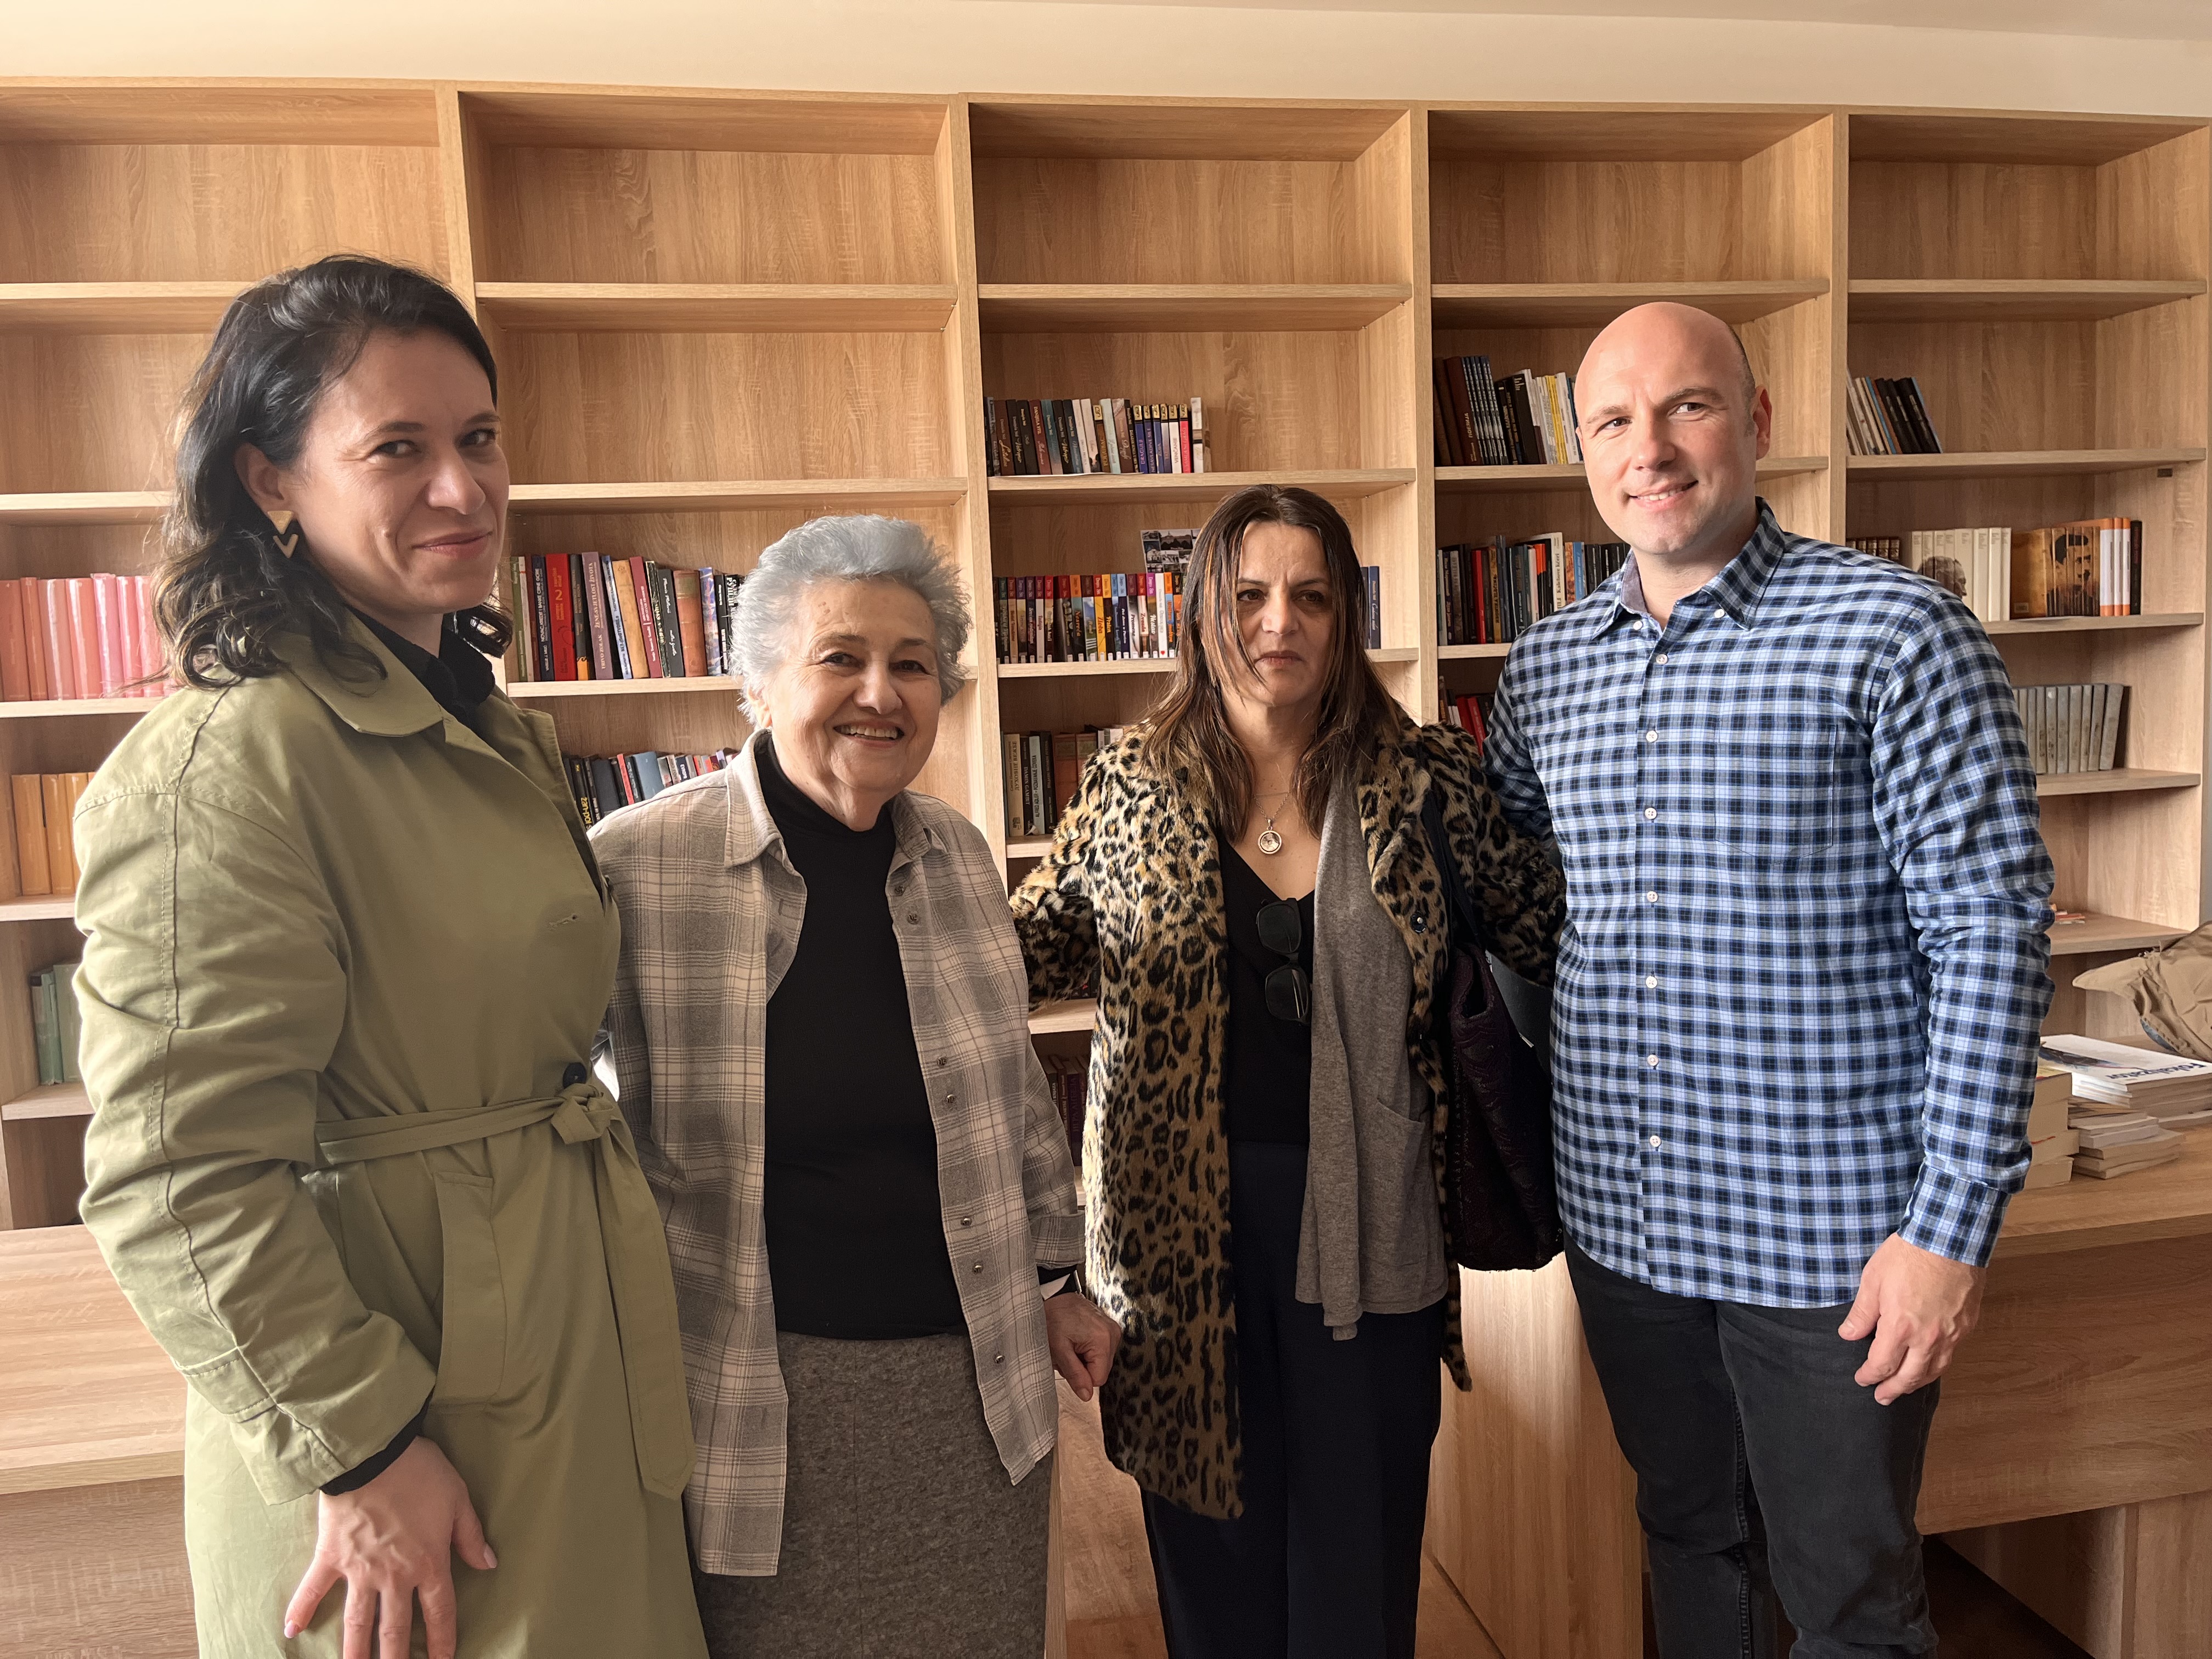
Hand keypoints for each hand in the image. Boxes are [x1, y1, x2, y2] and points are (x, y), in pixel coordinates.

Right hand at [283, 1435, 494, 1658]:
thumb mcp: (457, 1499)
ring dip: (355, 1653)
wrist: (373, 1454)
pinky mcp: (330, 1557)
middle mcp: (394, 1576)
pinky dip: (300, 1609)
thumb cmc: (420, 1472)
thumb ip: (470, 1535)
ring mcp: (359, 1570)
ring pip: (357, 1622)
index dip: (443, 1641)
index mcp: (428, 1562)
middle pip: (395, 1629)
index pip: (440, 1612)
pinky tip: (290, 1632)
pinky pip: (312, 1589)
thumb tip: (488, 1564)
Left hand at [1043, 1293, 1121, 1402]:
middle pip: (1101, 1370)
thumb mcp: (1059, 1349)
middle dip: (1082, 1367)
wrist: (1053, 1295)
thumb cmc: (1053, 1317)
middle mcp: (1113, 1334)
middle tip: (1067, 1352)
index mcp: (1103, 1340)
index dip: (1081, 1376)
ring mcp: (1112, 1330)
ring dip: (1084, 1359)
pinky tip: (1077, 1339)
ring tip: (1070, 1344)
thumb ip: (1074, 1374)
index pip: (1098, 1379)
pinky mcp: (1109, 1328)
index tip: (1068, 1362)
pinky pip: (1101, 1350)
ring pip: (1100, 1361)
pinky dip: (1088, 1350)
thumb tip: (1086, 1396)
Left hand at [1838, 1232, 1984, 1405]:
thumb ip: (1862, 1313)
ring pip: (1933, 1370)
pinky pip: (1950, 1356)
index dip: (1869, 1375)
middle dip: (1893, 1389)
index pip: (1881, 1364)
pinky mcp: (1966, 1326)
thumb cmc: (1908, 1255)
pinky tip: (1930, 1366)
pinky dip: (1937, 1367)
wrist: (1950, 1239)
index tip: (1861, 1379)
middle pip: (1909, 1376)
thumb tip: (1848, 1334)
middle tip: (1882, 1398)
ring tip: (1905, 1388)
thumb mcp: (1873, 1280)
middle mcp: (1927, 1338)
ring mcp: (1950, 1334)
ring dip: (1917, 1383)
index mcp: (1900, 1328)